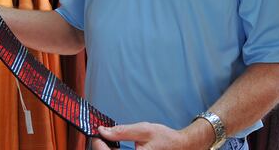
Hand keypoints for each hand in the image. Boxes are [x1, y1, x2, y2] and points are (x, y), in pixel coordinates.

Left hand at [90, 122, 209, 149]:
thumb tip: (104, 131)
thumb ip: (122, 131)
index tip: (96, 136)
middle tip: (100, 137)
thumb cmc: (166, 139)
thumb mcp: (144, 130)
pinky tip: (115, 148)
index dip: (99, 145)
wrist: (181, 147)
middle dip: (102, 149)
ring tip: (107, 141)